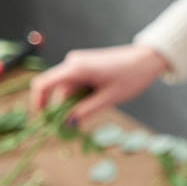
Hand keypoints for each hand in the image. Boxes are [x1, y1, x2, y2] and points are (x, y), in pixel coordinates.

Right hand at [30, 44, 170, 123]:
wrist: (148, 59)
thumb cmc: (132, 76)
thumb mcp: (109, 98)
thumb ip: (86, 111)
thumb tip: (68, 124)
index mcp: (76, 68)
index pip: (43, 84)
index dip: (38, 103)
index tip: (44, 121)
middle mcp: (73, 62)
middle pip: (57, 90)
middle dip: (63, 108)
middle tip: (76, 126)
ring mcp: (79, 62)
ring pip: (68, 88)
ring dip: (76, 102)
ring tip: (99, 105)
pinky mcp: (86, 65)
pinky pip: (77, 83)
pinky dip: (82, 94)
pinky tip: (99, 98)